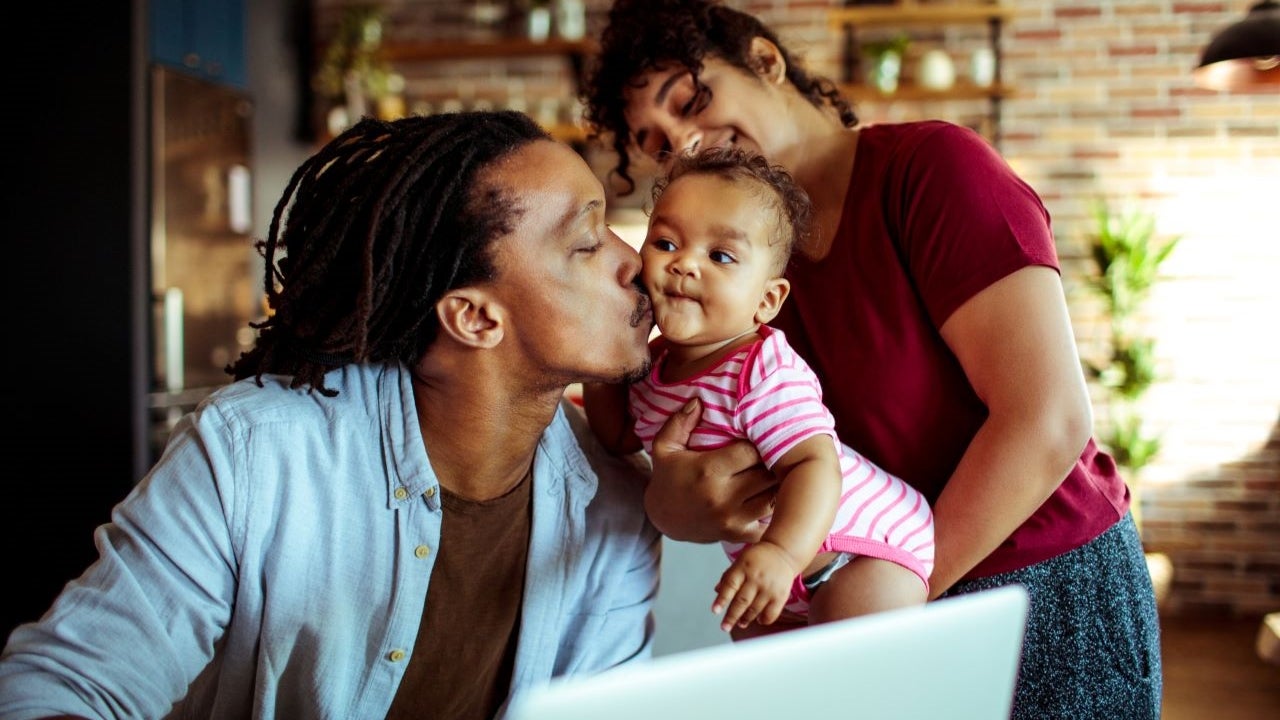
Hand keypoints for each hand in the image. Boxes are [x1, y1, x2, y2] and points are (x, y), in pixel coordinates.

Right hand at [645, 398, 777, 543]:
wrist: (665, 519)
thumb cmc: (669, 477)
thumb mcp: (664, 447)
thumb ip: (680, 422)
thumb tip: (698, 401)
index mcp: (708, 471)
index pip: (750, 452)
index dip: (758, 443)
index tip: (758, 439)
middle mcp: (722, 497)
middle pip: (767, 474)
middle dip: (772, 463)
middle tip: (774, 454)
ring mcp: (732, 519)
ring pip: (774, 498)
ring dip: (777, 484)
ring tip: (775, 472)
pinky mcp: (739, 534)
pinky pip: (769, 521)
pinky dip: (775, 509)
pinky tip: (769, 495)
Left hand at [713, 542, 798, 631]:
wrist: (783, 552)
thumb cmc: (758, 558)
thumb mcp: (740, 561)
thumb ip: (728, 576)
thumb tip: (717, 591)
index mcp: (743, 567)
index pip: (730, 585)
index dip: (721, 599)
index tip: (715, 611)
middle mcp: (756, 577)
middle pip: (742, 600)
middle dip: (731, 616)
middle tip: (724, 627)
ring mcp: (769, 587)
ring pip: (755, 609)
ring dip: (746, 619)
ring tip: (740, 623)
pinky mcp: (780, 595)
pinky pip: (771, 613)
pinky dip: (763, 620)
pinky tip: (758, 619)